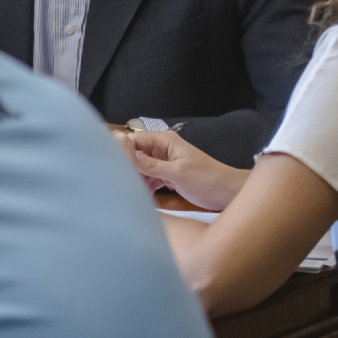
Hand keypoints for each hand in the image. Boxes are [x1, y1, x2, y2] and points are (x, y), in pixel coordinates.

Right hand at [120, 130, 247, 211]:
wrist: (228, 193)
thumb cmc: (206, 179)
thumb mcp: (177, 172)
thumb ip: (150, 165)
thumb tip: (125, 154)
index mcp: (164, 141)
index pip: (134, 140)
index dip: (120, 150)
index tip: (109, 167)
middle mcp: (161, 149)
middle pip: (135, 154)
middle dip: (127, 167)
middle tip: (120, 184)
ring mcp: (163, 162)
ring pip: (140, 168)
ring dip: (136, 179)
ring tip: (130, 192)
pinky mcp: (166, 175)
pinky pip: (149, 178)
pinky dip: (145, 186)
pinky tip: (141, 197)